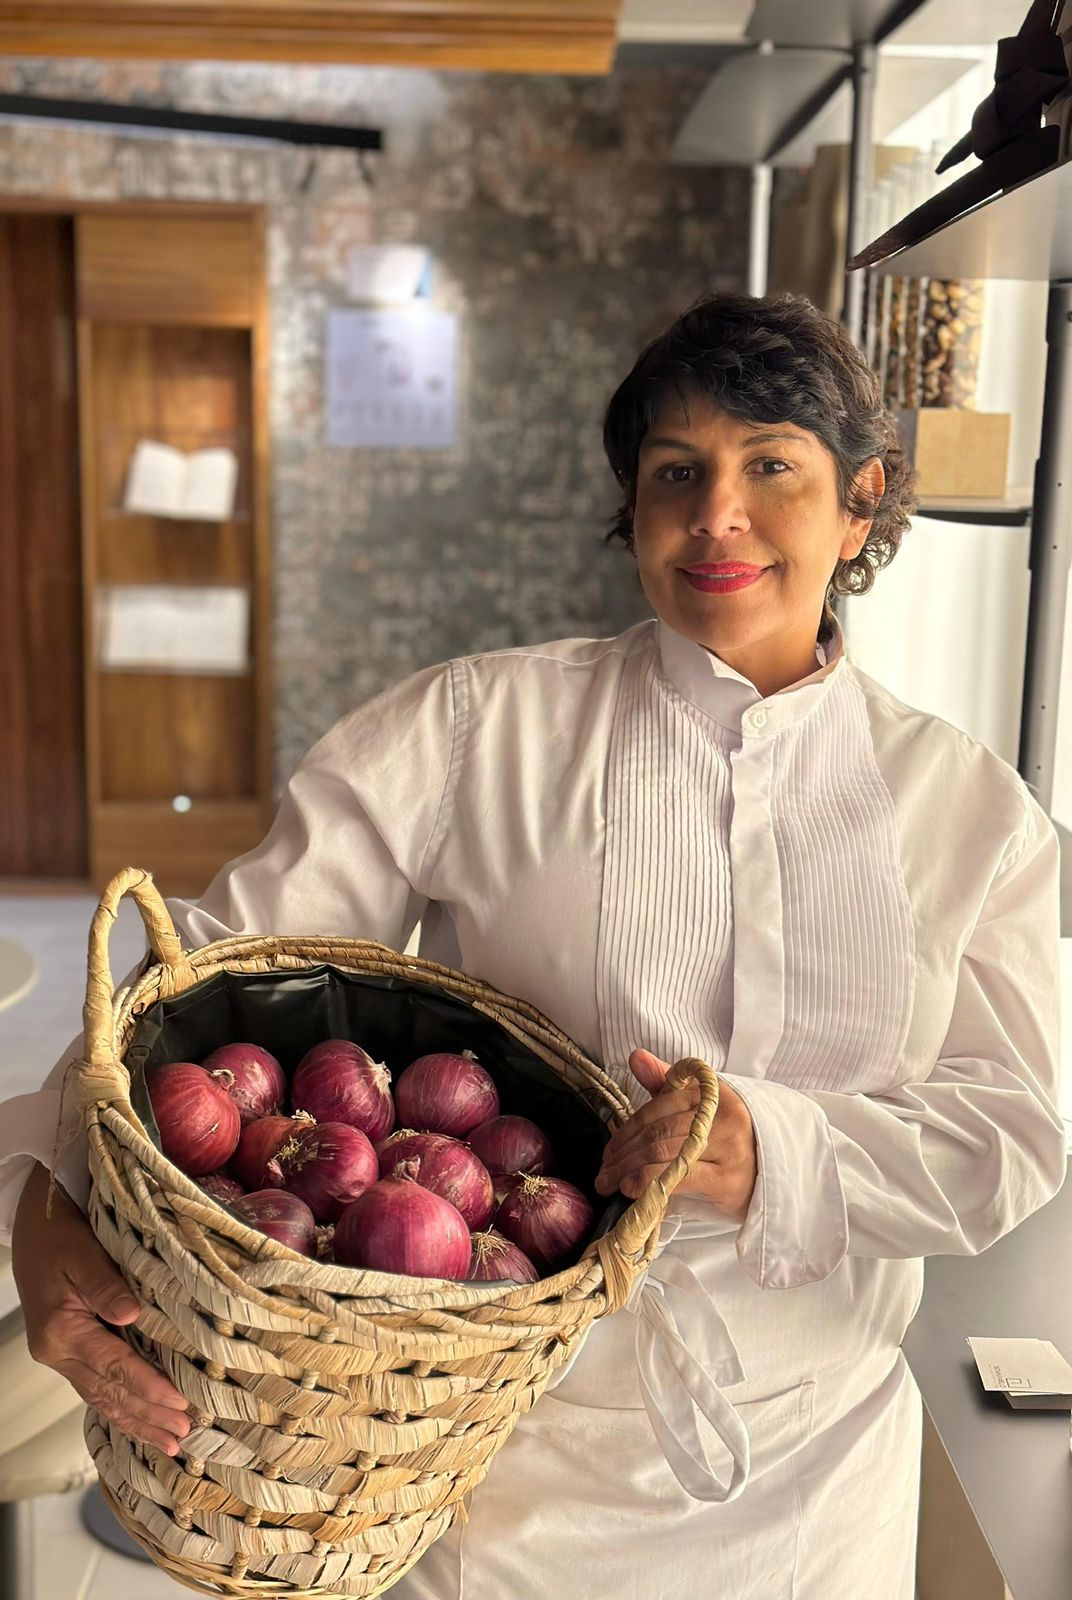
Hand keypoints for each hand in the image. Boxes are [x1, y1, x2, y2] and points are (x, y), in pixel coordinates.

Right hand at [12, 1162, 191, 1455]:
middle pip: (108, 1393)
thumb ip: (106, 1285)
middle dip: (147, 1416)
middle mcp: (58, 1352)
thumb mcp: (82, 1252)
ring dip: (136, 1421)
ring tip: (169, 1443)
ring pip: (102, 1398)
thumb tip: (131, 1315)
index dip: (148, 1386)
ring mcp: (61, 1356)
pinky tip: (140, 1423)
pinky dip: (120, 1408)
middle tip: (182, 1436)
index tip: (179, 1403)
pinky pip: (96, 1388)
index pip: (113, 1366)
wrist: (34, 1225)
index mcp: (61, 1330)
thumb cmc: (59, 1234)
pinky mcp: (68, 1352)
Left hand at [594, 1049, 757, 1221]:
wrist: (772, 1177)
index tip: (611, 1147)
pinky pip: (679, 1176)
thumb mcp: (700, 1108)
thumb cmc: (729, 1141)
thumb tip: (636, 1057)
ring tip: (610, 1182)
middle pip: (659, 1130)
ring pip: (664, 1152)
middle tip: (604, 1170)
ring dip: (628, 1169)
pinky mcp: (728, 1179)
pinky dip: (648, 1182)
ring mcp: (728, 1148)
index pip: (661, 1104)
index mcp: (714, 1093)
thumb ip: (666, 1083)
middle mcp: (724, 1116)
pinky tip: (631, 1189)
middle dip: (624, 1152)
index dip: (629, 1126)